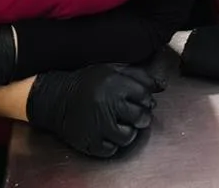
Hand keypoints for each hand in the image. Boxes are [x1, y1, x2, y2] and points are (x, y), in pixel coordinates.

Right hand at [27, 65, 162, 158]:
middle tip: (135, 114)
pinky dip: (113, 143)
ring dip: (129, 131)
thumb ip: (138, 76)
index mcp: (114, 84)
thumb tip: (162, 85)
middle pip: (139, 117)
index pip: (144, 96)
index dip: (146, 99)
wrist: (57, 98)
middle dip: (142, 116)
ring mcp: (98, 125)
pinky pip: (112, 149)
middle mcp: (107, 104)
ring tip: (121, 123)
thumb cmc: (87, 82)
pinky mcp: (90, 141)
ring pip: (128, 136)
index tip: (142, 101)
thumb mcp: (112, 70)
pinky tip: (108, 132)